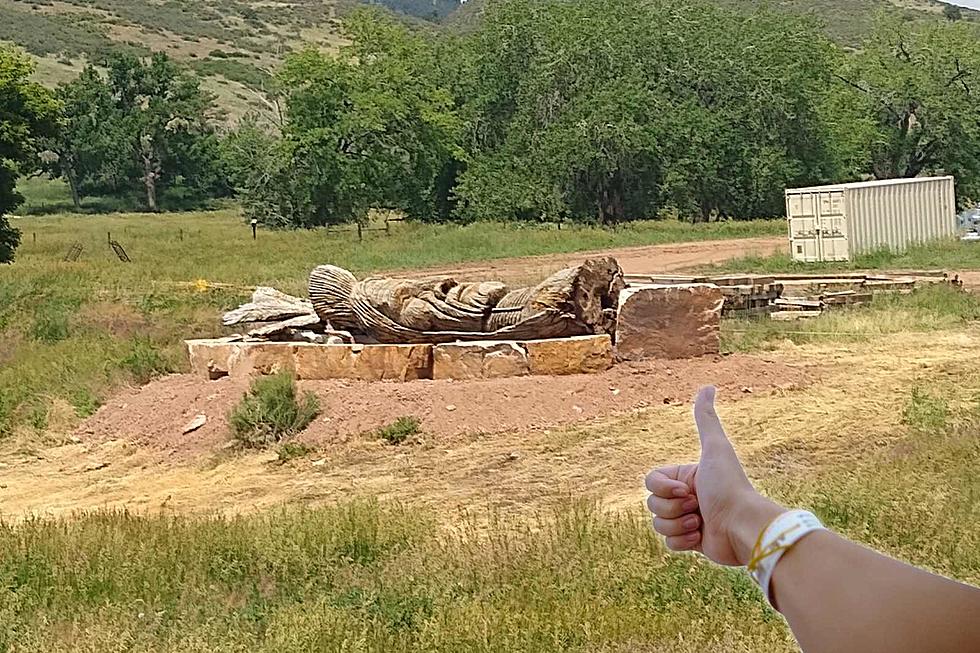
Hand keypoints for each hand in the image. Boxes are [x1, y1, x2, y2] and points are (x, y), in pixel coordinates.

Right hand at [645, 386, 784, 565]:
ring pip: (657, 524)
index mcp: (686, 476)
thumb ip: (706, 419)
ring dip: (678, 525)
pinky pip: (667, 543)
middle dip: (672, 508)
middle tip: (697, 507)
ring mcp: (687, 520)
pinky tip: (701, 537)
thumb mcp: (715, 448)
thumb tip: (708, 386)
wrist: (742, 526)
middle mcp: (685, 496)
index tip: (688, 490)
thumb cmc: (730, 486)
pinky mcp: (691, 542)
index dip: (663, 488)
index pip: (651, 482)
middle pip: (652, 504)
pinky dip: (682, 541)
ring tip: (701, 523)